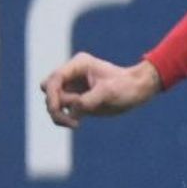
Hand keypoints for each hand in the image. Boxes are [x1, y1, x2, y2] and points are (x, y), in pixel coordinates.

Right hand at [40, 53, 161, 128]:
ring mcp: (73, 87)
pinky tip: (77, 123)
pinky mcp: (75, 100)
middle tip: (72, 117)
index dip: (53, 95)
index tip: (58, 110)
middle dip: (54, 105)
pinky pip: (60, 110)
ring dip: (60, 114)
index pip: (55, 79)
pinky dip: (64, 118)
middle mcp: (72, 74)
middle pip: (48, 90)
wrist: (137, 90)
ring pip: (52, 102)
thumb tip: (71, 111)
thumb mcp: (108, 92)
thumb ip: (87, 101)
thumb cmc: (126, 86)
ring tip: (78, 120)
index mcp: (79, 64)